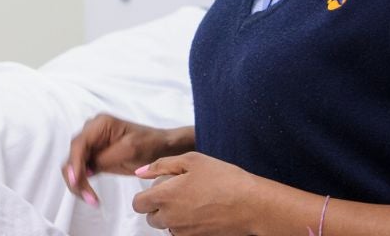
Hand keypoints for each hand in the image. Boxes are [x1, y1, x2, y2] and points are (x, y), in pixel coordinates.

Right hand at [63, 114, 187, 205]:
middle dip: (76, 178)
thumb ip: (104, 158)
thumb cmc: (150, 143)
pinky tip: (90, 196)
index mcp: (99, 124)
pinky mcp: (95, 156)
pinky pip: (81, 170)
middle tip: (88, 197)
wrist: (162, 147)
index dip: (74, 165)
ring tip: (91, 199)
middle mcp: (92, 131)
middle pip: (73, 156)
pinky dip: (83, 183)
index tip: (76, 182)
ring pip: (74, 165)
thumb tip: (84, 170)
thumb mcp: (129, 150)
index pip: (79, 145)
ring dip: (78, 183)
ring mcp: (92, 144)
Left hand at [131, 152, 263, 235]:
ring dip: (172, 216)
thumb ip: (161, 165)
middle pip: (151, 217)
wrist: (251, 205)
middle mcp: (170, 218)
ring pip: (166, 227)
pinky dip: (186, 224)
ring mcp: (183, 232)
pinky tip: (202, 211)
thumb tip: (141, 172)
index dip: (145, 195)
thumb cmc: (224, 179)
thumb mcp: (191, 160)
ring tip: (193, 201)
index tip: (157, 188)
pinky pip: (182, 233)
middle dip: (158, 206)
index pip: (138, 204)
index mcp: (165, 197)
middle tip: (178, 192)